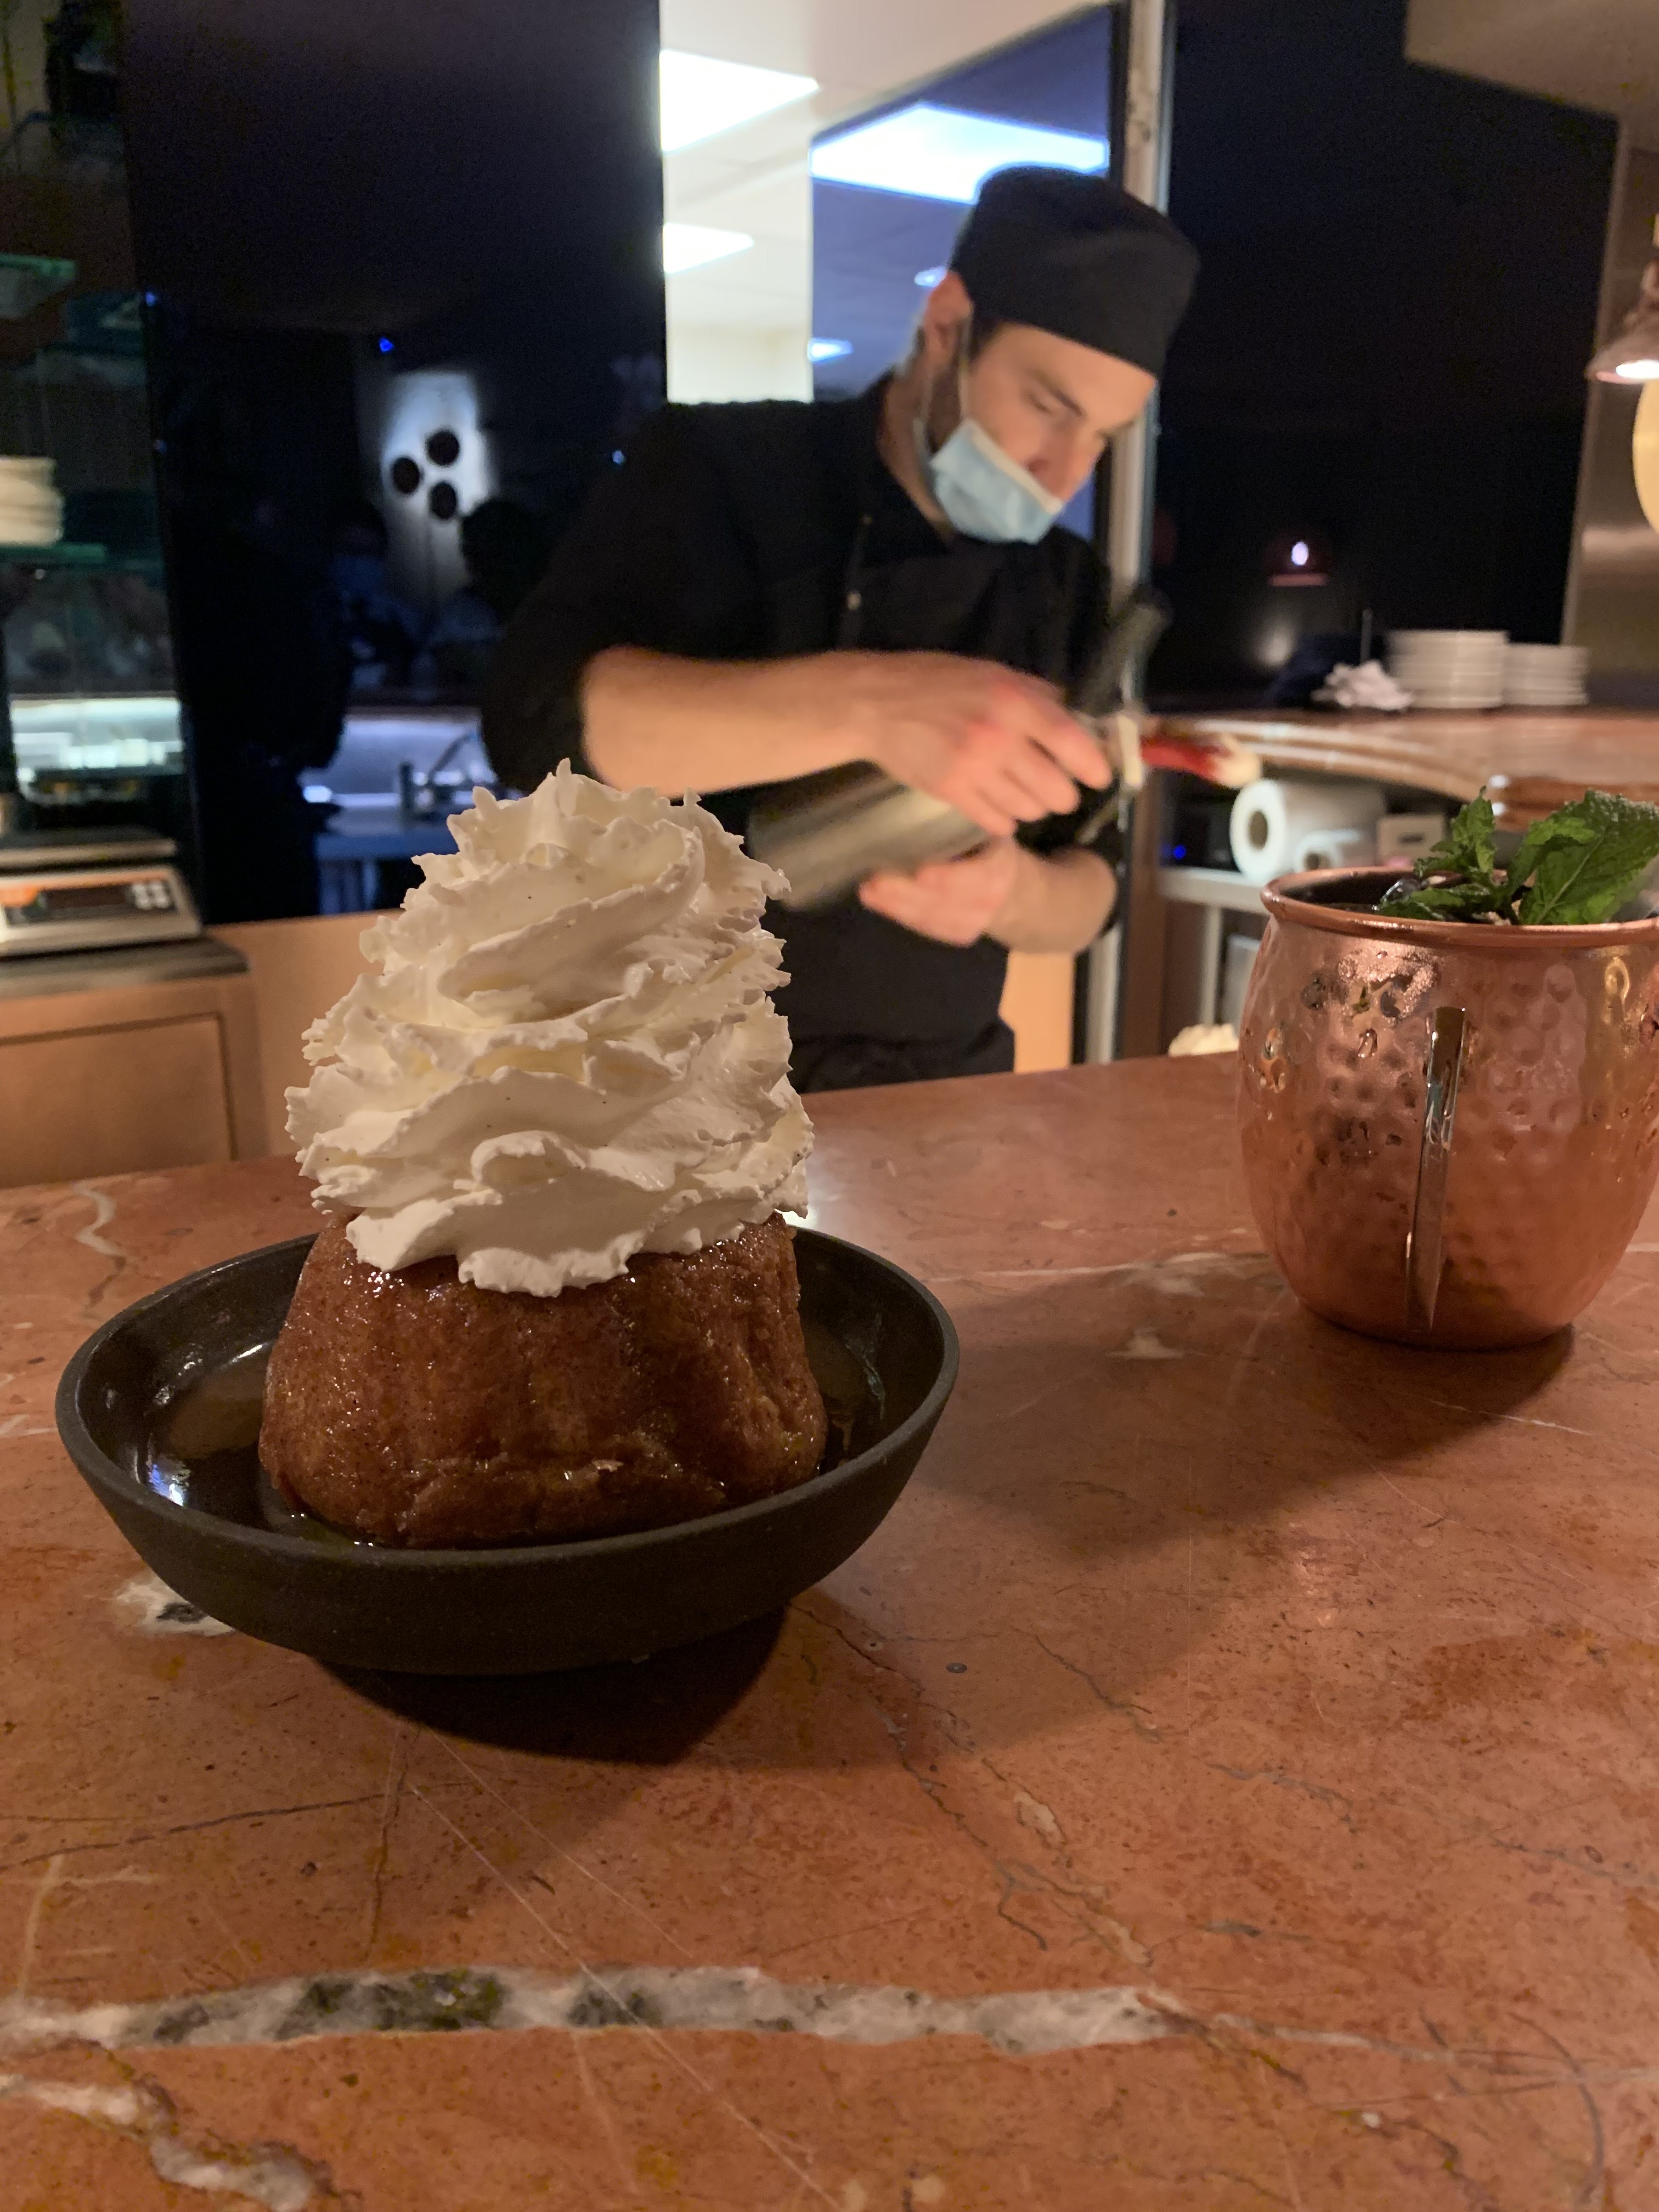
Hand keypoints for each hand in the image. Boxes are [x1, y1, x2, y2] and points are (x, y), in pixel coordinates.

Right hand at [841, 652, 1108, 837]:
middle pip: (1056, 789)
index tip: (1099, 776)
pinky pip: (998, 822)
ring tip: (1022, 792)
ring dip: (1033, 806)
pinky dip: (1006, 819)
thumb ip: (1036, 694)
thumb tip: (1079, 716)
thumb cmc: (936, 683)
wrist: (876, 704)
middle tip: (1057, 789)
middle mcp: (998, 737)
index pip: (1071, 742)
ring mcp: (974, 769)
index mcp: (1014, 701)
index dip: (1094, 765)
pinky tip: (998, 804)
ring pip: (1029, 809)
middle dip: (1063, 795)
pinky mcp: (952, 792)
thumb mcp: (992, 673)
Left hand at [858, 839, 1021, 945]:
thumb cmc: (990, 850)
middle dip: (907, 893)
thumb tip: (936, 800)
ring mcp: (972, 925)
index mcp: (998, 872)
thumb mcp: (989, 832)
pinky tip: (876, 901)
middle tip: (876, 880)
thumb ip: (968, 825)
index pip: (975, 878)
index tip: (922, 873)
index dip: (949, 878)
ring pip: (930, 918)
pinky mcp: (957, 936)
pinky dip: (899, 915)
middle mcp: (987, 904)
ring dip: (895, 906)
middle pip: (944, 902)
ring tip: (867, 890)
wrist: (1012, 893)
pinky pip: (925, 927)